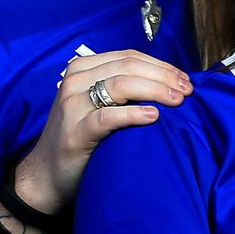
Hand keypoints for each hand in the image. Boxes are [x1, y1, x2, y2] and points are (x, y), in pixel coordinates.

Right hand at [15, 50, 191, 213]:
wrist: (47, 176)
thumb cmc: (82, 139)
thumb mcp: (98, 105)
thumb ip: (122, 90)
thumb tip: (169, 83)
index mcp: (83, 68)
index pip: (130, 57)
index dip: (161, 65)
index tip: (185, 79)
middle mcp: (75, 80)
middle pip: (129, 67)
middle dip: (163, 76)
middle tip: (187, 91)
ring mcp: (72, 104)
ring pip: (121, 85)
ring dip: (155, 90)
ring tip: (178, 101)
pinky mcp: (75, 131)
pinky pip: (108, 116)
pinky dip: (134, 114)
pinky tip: (154, 116)